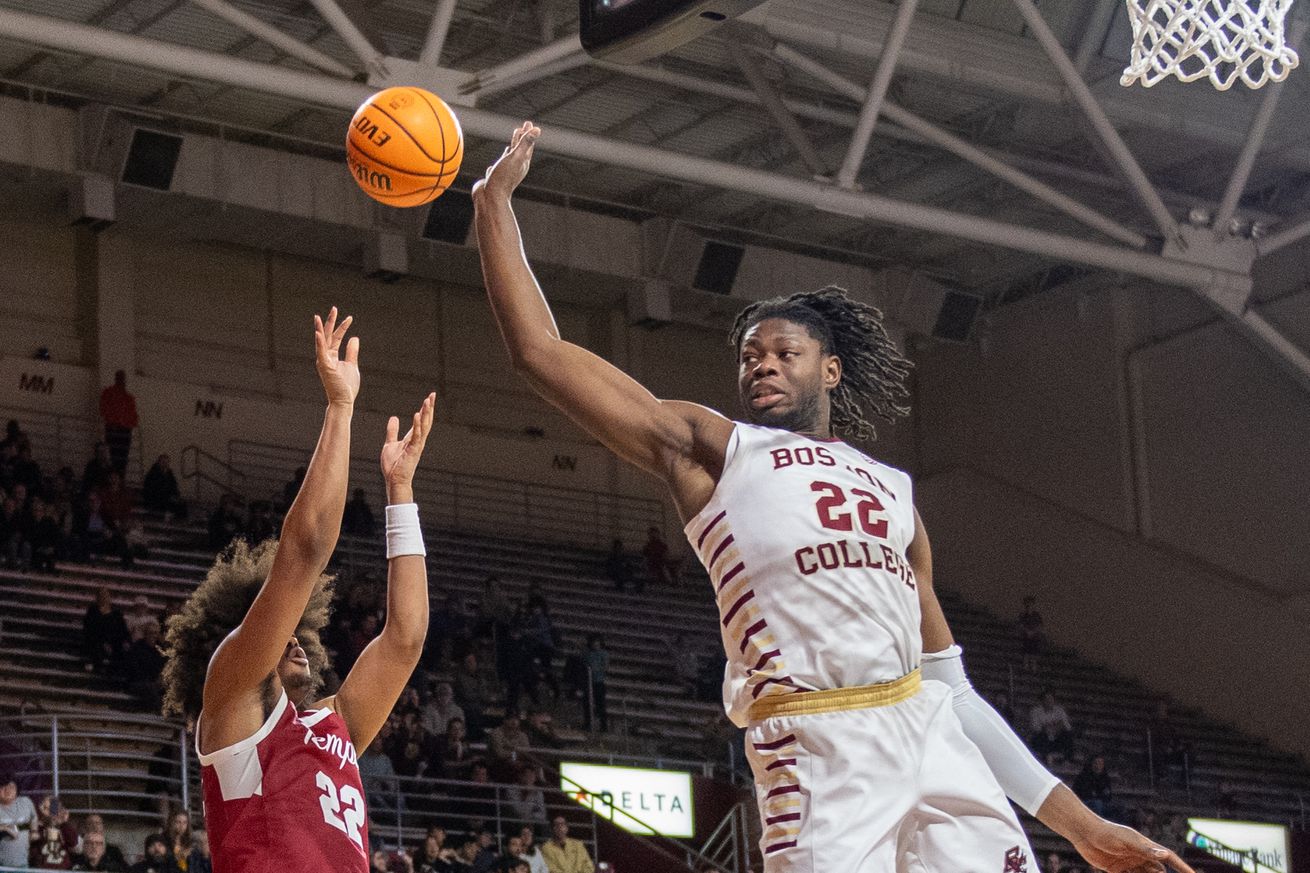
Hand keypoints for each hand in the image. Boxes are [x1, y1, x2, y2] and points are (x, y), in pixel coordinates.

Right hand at [314, 307, 359, 406]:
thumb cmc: (347, 385)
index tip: (350, 317)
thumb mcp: (352, 365)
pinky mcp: (324, 367)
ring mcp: (323, 361)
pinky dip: (319, 343)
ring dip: (320, 329)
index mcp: (332, 356)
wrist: (344, 400)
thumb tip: (354, 338)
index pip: (336, 338)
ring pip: (321, 342)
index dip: (342, 327)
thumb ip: (352, 351)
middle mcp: (325, 357)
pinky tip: (318, 333)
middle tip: (334, 308)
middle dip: (330, 322)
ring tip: (318, 317)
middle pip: (327, 336)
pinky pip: (321, 353)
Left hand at [381, 392, 435, 496]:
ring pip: (424, 426)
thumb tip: (394, 418)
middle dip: (429, 408)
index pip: (422, 421)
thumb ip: (392, 431)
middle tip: (432, 395)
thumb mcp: (390, 443)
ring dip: (426, 413)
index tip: (429, 397)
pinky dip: (417, 424)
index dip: (425, 409)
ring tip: (427, 401)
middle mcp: (418, 440)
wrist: (394, 480)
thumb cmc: (393, 465)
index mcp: (413, 438)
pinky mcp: (413, 450)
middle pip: (426, 421)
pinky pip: (416, 435)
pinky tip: (417, 414)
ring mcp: (417, 445)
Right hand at [472, 121, 538, 199]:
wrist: (490, 197)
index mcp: (522, 162)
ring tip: (510, 143)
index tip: (528, 123)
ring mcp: (505, 173)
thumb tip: (537, 129)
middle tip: (521, 128)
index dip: (528, 133)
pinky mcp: (494, 178)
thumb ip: (525, 143)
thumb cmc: (503, 177)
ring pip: (509, 159)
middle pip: (519, 150)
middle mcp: (515, 167)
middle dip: (520, 138)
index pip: (527, 144)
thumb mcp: (515, 157)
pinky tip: (496, 163)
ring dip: (510, 150)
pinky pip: (498, 169)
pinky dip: (499, 163)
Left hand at [1070, 819, 1194, 872]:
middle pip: (1159, 870)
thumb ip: (1144, 848)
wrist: (1083, 832)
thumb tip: (1165, 854)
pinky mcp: (1117, 868)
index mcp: (1145, 847)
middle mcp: (1140, 855)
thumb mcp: (1126, 840)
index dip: (1182, 867)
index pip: (1169, 858)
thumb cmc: (1106, 832)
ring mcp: (1129, 862)